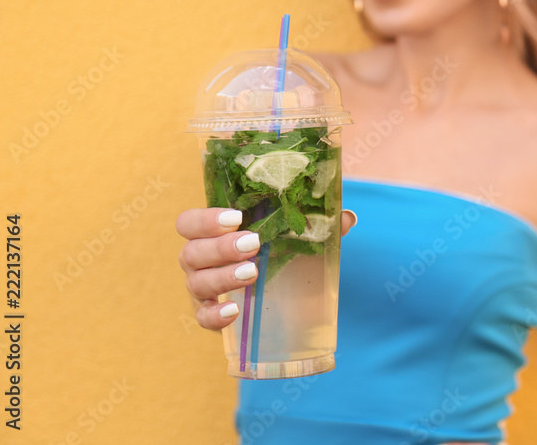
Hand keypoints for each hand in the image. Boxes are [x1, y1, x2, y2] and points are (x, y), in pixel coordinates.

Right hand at [177, 207, 356, 330]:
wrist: (278, 291)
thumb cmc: (278, 250)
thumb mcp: (296, 233)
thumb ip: (318, 222)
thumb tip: (346, 219)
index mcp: (212, 233)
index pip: (189, 223)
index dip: (206, 219)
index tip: (237, 218)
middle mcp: (199, 259)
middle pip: (191, 252)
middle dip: (220, 247)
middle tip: (252, 244)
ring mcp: (201, 288)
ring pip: (196, 282)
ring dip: (222, 277)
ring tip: (252, 273)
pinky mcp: (210, 315)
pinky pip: (203, 318)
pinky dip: (215, 315)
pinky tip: (234, 310)